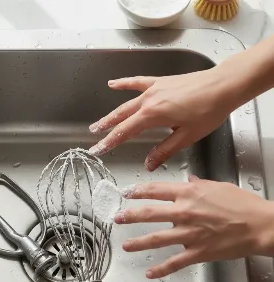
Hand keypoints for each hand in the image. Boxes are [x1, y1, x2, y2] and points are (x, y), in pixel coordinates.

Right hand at [88, 69, 238, 170]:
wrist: (223, 85)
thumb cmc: (209, 110)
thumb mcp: (186, 136)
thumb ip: (164, 150)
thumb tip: (148, 164)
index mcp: (153, 115)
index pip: (124, 131)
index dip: (109, 142)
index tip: (98, 149)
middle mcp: (149, 100)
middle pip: (121, 117)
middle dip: (106, 128)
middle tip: (93, 136)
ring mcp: (153, 89)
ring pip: (126, 103)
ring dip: (111, 113)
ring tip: (99, 121)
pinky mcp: (160, 82)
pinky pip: (137, 82)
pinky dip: (124, 84)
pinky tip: (113, 84)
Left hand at [115, 176, 273, 278]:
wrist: (261, 225)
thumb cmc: (243, 204)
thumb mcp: (218, 187)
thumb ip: (199, 185)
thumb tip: (188, 180)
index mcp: (189, 194)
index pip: (156, 190)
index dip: (138, 191)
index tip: (128, 193)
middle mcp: (185, 212)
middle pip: (149, 214)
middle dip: (130, 216)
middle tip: (118, 218)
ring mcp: (189, 233)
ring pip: (156, 239)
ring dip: (138, 242)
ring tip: (126, 245)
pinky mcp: (198, 252)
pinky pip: (175, 262)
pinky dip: (161, 269)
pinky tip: (149, 273)